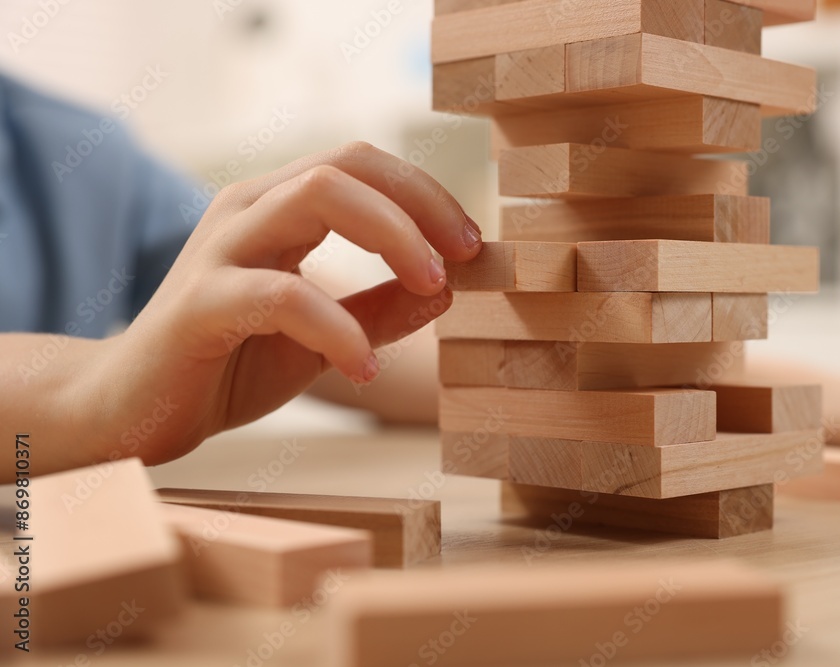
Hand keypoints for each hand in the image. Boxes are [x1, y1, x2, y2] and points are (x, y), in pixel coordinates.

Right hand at [89, 142, 481, 465]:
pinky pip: (284, 296)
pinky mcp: (200, 305)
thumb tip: (449, 288)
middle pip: (346, 166)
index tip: (472, 244)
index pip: (361, 166)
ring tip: (433, 287)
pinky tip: (365, 368)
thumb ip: (380, 310)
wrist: (131, 413)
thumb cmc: (228, 365)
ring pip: (317, 198)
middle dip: (419, 204)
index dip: (426, 195)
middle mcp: (248, 212)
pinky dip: (340, 327)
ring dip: (393, 236)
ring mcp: (220, 251)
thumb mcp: (324, 338)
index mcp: (277, 211)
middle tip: (464, 256)